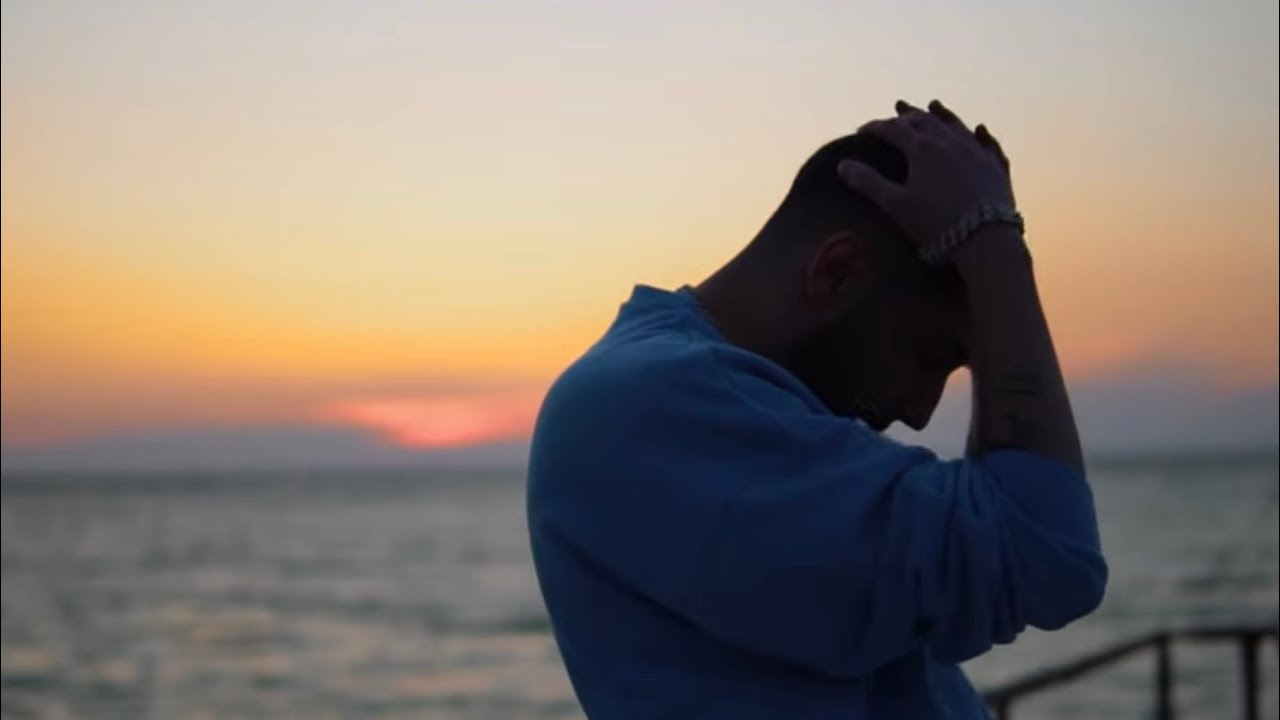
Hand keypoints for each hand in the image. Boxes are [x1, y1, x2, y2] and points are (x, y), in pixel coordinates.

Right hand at [837, 99, 1014, 256]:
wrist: (987, 238)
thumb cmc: (936, 223)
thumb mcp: (896, 205)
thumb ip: (868, 183)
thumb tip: (843, 165)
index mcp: (922, 148)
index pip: (893, 129)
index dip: (875, 127)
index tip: (861, 130)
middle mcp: (950, 142)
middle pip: (925, 120)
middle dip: (907, 114)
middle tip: (897, 109)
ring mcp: (976, 151)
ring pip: (956, 125)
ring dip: (942, 114)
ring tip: (933, 105)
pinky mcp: (996, 166)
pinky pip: (987, 143)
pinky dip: (979, 134)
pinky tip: (979, 129)